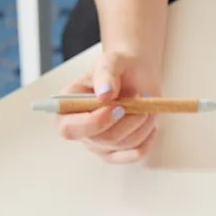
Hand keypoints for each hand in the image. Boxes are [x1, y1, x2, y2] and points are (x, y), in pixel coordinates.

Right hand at [57, 47, 159, 163]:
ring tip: (145, 103)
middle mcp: (79, 129)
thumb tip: (104, 95)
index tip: (117, 107)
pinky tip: (149, 122)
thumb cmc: (117, 67)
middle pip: (102, 140)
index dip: (93, 122)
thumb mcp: (111, 61)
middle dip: (127, 121)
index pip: (69, 128)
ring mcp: (98, 143)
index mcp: (66, 107)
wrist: (135, 73)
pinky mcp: (116, 150)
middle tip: (139, 99)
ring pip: (123, 145)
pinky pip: (134, 154)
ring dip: (141, 124)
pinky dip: (147, 139)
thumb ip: (106, 74)